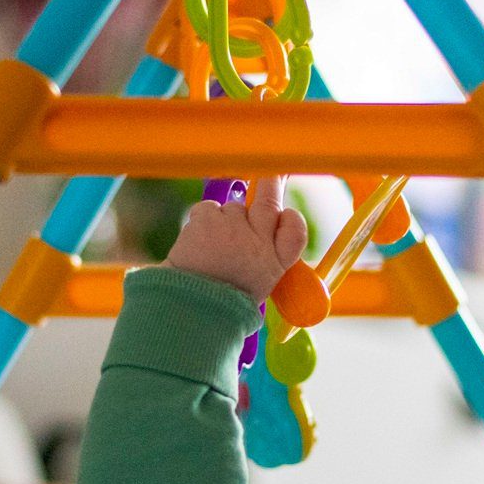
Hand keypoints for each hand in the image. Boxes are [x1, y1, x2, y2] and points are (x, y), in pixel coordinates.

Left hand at [166, 177, 307, 303]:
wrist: (188, 310)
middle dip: (271, 183)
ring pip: (231, 208)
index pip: (295, 230)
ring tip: (209, 250)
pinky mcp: (209, 219)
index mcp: (274, 264)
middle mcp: (259, 242)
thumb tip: (258, 236)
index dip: (291, 218)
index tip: (285, 213)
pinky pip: (207, 208)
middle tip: (272, 174)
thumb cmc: (219, 303)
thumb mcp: (253, 288)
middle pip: (269, 201)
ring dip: (221, 221)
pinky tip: (195, 244)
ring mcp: (234, 228)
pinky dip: (201, 221)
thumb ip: (259, 261)